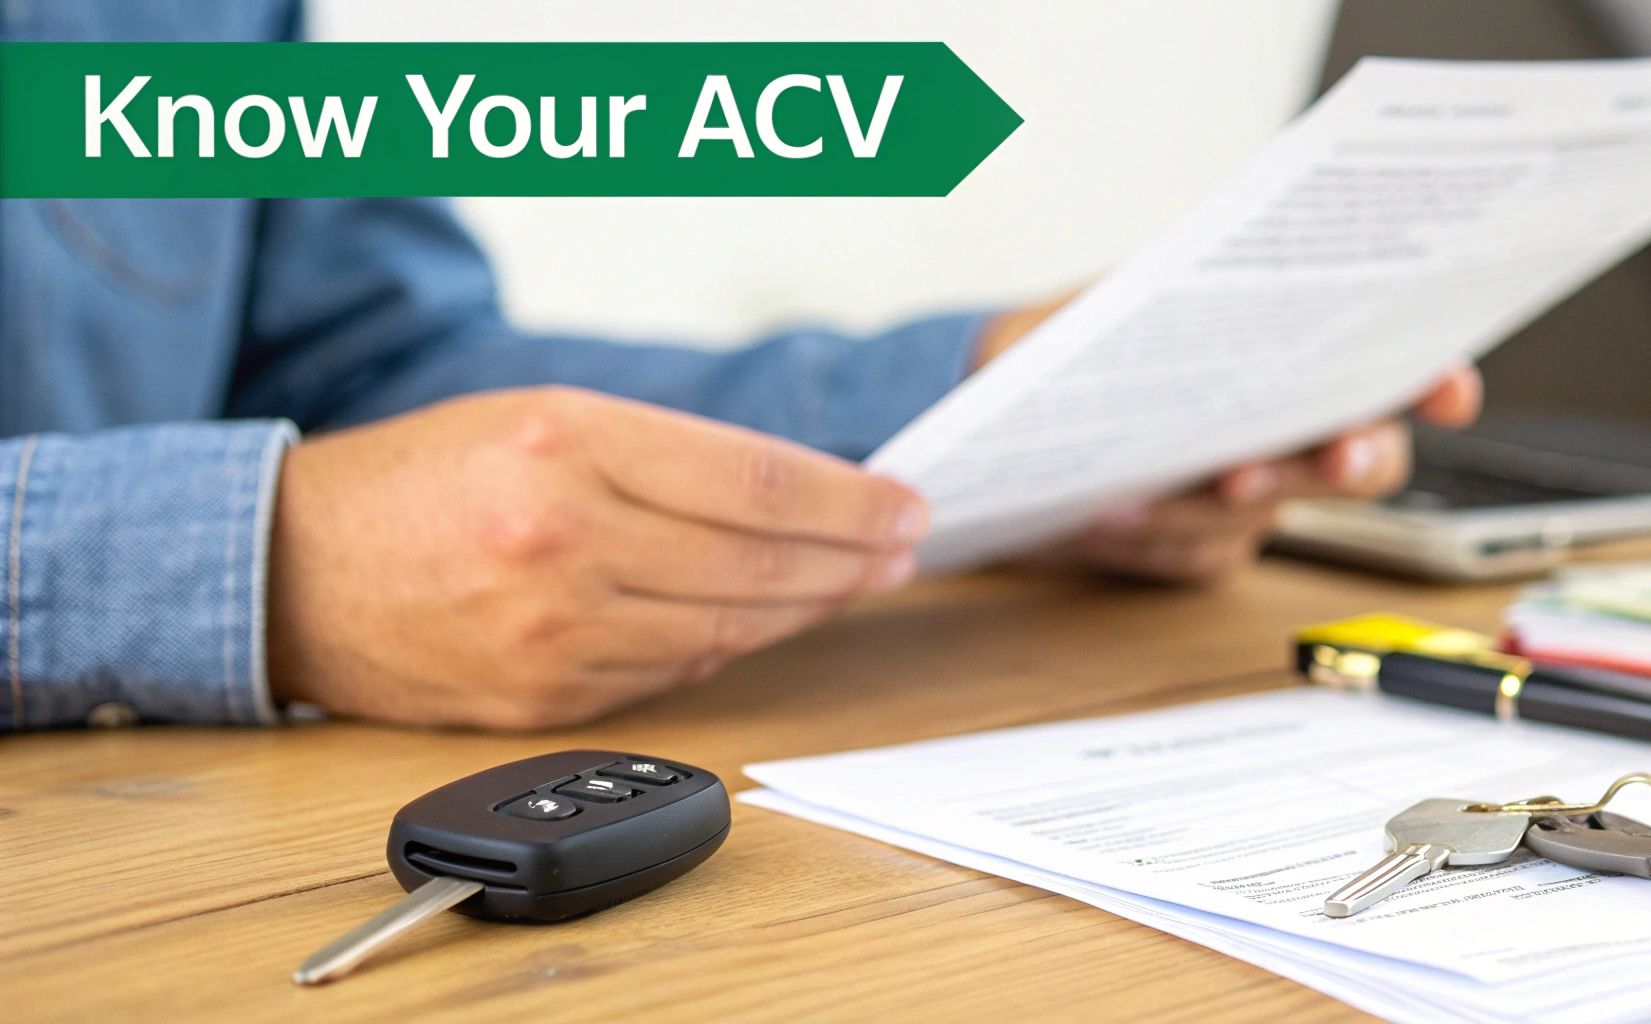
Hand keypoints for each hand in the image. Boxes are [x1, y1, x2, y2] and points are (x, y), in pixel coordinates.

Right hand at [267, 387, 928, 728]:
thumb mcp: (538, 416)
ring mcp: (554, 630)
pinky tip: (766, 621)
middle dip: (849, 558)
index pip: (754, 481)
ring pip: (727, 626)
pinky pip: (674, 671)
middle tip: (901, 548)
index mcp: (565, 442)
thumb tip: (791, 494)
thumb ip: (663, 455)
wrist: (294, 571)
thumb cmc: (424, 479)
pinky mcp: (545, 697)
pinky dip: (732, 644)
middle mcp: (563, 538)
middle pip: (757, 560)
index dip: (847, 501)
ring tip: (852, 582)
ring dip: (804, 606)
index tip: (904, 507)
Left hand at [975, 297, 1481, 584]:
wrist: (1000, 422)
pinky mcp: (1192, 548)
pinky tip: (1102, 519)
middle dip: (1348, 460)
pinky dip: (1145, 537)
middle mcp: (1281, 431)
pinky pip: (1191, 557)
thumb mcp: (1116, 296)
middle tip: (1335, 458)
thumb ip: (1176, 290)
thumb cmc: (1069, 344)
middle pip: (1357, 461)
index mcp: (1282, 354)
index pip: (1383, 367)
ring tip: (1152, 489)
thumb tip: (1217, 272)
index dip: (1430, 382)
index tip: (1447, 393)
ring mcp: (1242, 497)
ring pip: (1259, 519)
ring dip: (1208, 506)